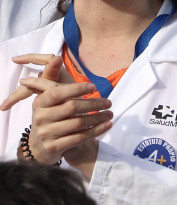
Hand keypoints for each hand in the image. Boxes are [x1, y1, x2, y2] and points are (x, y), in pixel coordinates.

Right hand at [8, 56, 112, 170]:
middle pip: (72, 107)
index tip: (94, 86)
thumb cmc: (52, 115)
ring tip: (110, 114)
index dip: (76, 88)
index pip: (58, 93)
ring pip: (78, 123)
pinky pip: (80, 138)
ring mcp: (46, 133)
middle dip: (94, 104)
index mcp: (39, 102)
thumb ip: (53, 78)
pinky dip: (96, 131)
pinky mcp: (54, 147)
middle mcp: (40, 117)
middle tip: (109, 102)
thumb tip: (56, 57)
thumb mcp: (51, 98)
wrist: (42, 146)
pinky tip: (107, 126)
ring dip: (98, 118)